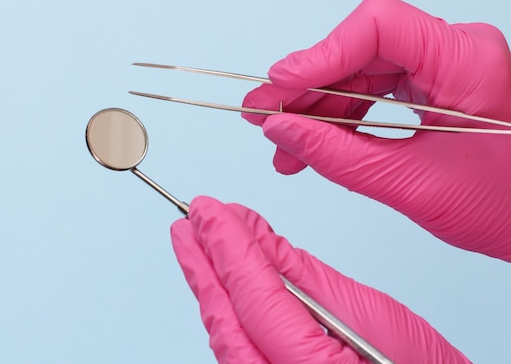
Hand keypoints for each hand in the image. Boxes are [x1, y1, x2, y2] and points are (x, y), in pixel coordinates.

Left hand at [171, 196, 470, 363]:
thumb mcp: (370, 315)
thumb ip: (304, 276)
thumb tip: (256, 235)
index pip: (257, 299)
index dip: (228, 249)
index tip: (208, 211)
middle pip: (228, 321)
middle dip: (204, 264)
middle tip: (190, 221)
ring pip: (225, 337)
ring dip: (209, 284)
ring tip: (197, 241)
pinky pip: (236, 348)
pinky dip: (226, 308)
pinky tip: (218, 278)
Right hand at [242, 0, 510, 261]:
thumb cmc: (508, 207)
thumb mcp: (413, 185)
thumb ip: (338, 156)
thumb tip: (282, 130)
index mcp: (466, 61)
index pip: (378, 26)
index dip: (320, 53)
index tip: (280, 85)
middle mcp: (455, 54)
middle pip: (360, 52)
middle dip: (307, 89)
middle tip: (265, 116)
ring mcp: (444, 70)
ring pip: (360, 74)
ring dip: (318, 109)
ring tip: (284, 144)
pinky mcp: (434, 90)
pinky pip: (374, 94)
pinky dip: (340, 120)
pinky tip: (313, 143)